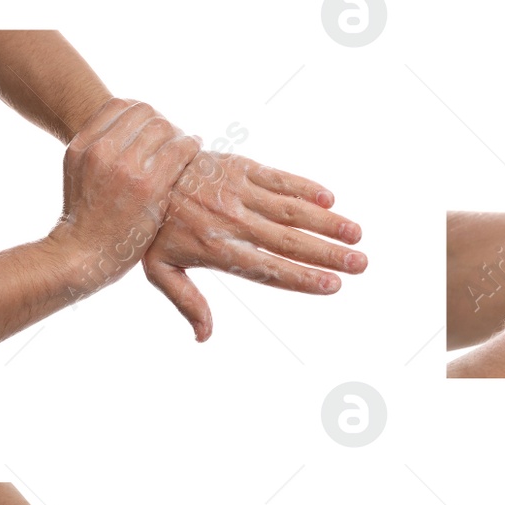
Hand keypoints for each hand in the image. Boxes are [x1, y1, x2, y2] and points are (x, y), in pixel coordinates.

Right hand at [48, 98, 198, 293]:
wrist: (83, 254)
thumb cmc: (85, 217)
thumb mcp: (77, 171)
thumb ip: (97, 147)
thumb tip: (127, 128)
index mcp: (83, 144)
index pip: (120, 105)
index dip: (141, 113)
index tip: (150, 127)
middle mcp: (102, 150)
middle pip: (144, 113)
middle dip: (161, 122)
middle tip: (172, 136)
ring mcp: (125, 167)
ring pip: (163, 127)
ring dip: (178, 133)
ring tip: (185, 144)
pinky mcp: (149, 186)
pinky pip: (179, 149)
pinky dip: (191, 145)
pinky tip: (195, 150)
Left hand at [143, 150, 365, 340]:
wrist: (143, 170)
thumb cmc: (153, 226)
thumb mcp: (159, 269)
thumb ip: (186, 301)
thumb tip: (204, 337)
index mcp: (217, 250)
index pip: (267, 269)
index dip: (301, 278)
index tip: (332, 286)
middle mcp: (232, 221)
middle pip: (287, 241)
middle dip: (327, 254)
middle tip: (361, 264)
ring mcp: (238, 192)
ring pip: (290, 209)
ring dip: (326, 222)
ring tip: (356, 234)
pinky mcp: (241, 168)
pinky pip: (278, 178)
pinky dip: (305, 187)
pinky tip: (329, 200)